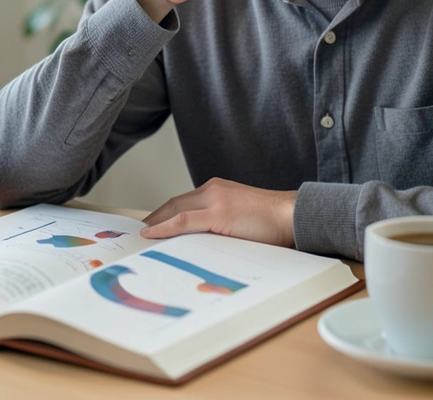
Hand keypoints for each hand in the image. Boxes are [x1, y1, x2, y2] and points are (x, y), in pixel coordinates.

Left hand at [139, 178, 296, 246]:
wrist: (293, 215)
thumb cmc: (272, 222)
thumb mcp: (240, 220)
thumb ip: (220, 224)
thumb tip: (202, 243)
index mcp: (218, 190)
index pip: (182, 202)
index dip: (163, 215)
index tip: (150, 228)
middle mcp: (212, 190)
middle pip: (173, 204)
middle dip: (154, 220)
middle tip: (139, 237)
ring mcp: (215, 199)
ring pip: (174, 210)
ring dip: (155, 224)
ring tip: (141, 240)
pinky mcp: (218, 212)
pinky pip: (183, 220)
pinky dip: (164, 228)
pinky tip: (151, 236)